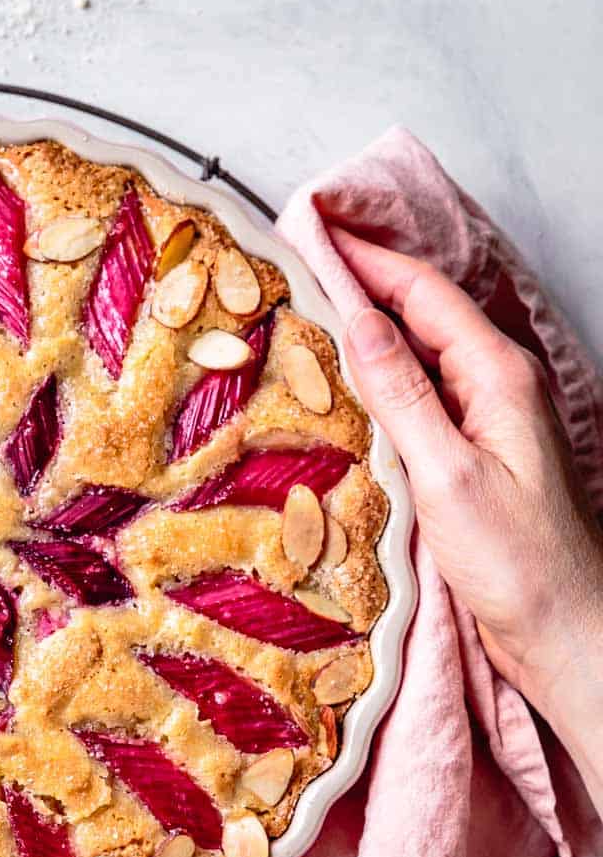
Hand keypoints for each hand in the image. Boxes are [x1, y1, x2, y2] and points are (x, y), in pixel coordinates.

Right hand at [334, 228, 602, 810]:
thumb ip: (401, 393)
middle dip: (361, 281)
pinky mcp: (471, 455)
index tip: (310, 226)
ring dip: (366, 329)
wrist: (561, 630)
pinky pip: (419, 396)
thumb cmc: (517, 563)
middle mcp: (495, 386)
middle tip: (295, 260)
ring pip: (417, 353)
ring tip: (304, 311)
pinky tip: (343, 387)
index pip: (421, 292)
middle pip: (419, 313)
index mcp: (497, 376)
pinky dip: (378, 379)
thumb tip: (357, 319)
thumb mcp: (447, 473)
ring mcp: (485, 420)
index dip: (365, 256)